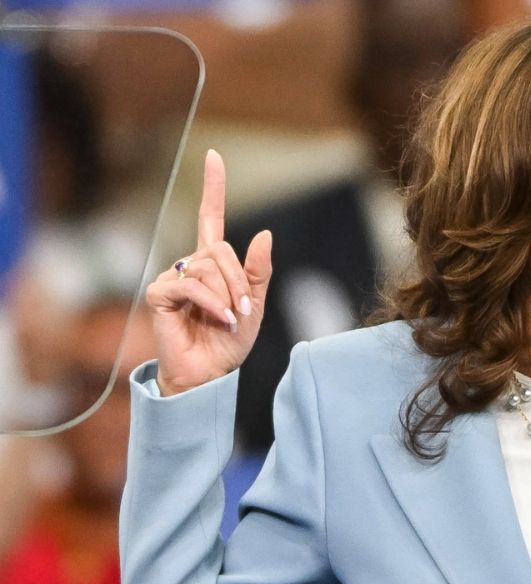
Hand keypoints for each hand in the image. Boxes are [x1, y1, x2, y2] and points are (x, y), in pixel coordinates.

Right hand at [145, 150, 271, 395]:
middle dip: (239, 280)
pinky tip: (218, 319)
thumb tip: (265, 234)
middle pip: (220, 250)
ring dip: (227, 295)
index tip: (214, 157)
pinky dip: (210, 302)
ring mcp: (172, 278)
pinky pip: (190, 284)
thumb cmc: (229, 342)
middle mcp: (190, 265)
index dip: (213, 187)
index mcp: (213, 264)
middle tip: (243, 309)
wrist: (210, 373)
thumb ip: (258, 272)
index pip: (211, 218)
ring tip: (229, 318)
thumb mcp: (254, 305)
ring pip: (208, 267)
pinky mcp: (159, 294)